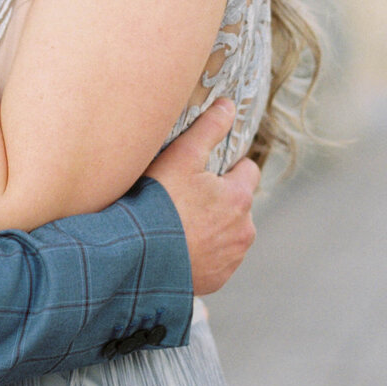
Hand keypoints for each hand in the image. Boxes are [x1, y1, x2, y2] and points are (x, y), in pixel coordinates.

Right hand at [150, 99, 257, 295]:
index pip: (248, 170)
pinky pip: (217, 259)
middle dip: (219, 199)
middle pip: (238, 204)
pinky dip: (203, 251)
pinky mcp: (217, 279)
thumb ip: (209, 128)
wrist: (138, 257)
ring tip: (179, 223)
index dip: (226, 167)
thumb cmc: (159, 204)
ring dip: (213, 226)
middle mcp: (244, 231)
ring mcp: (231, 258)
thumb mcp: (181, 156)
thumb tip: (228, 105)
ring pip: (229, 232)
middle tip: (185, 197)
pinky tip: (178, 245)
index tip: (202, 172)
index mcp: (240, 198)